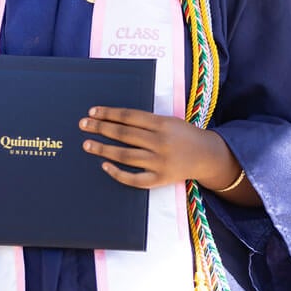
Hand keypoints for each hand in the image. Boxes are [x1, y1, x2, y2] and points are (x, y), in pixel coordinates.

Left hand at [79, 107, 238, 190]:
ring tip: (87, 145)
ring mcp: (160, 162)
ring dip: (104, 149)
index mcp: (162, 124)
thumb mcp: (168, 120)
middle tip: (83, 125)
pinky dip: (118, 173)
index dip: (109, 113)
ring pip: (126, 156)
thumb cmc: (183, 134)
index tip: (92, 111)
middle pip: (124, 134)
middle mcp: (160, 142)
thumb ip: (145, 121)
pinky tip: (104, 165)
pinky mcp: (161, 179)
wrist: (208, 156)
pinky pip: (135, 179)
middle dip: (101, 128)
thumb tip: (113, 119)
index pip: (129, 116)